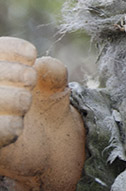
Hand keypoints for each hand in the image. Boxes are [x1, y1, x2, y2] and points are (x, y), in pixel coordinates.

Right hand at [0, 37, 85, 190]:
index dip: (9, 49)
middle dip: (7, 71)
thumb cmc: (45, 103)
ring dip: (8, 98)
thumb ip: (52, 71)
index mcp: (0, 73)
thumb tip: (44, 65)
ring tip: (25, 102)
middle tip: (30, 78)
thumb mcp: (54, 84)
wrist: (50, 141)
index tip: (31, 55)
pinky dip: (4, 126)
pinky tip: (18, 125)